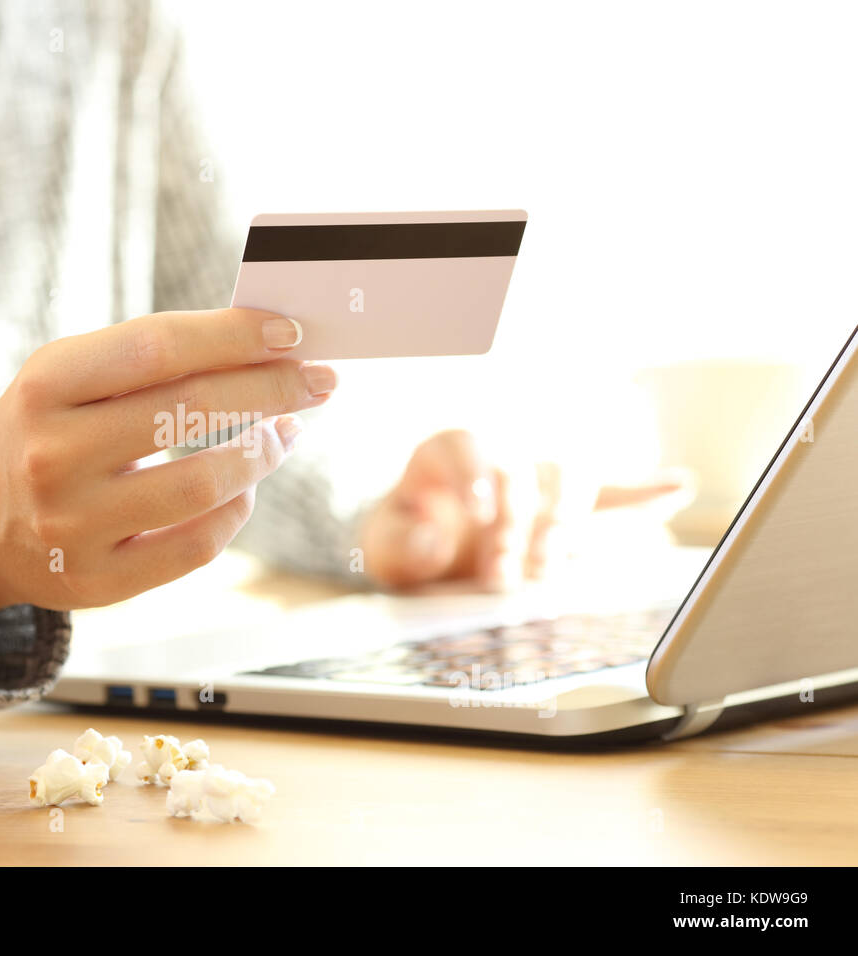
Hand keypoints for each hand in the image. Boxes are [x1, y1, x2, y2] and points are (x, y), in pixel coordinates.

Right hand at [0, 309, 335, 619]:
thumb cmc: (43, 429)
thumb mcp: (68, 377)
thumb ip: (150, 359)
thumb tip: (263, 348)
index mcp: (45, 386)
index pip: (157, 347)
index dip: (234, 337)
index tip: (291, 334)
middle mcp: (52, 455)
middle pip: (188, 411)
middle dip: (271, 391)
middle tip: (316, 381)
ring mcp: (72, 526)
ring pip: (202, 485)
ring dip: (262, 454)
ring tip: (282, 434)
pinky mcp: (96, 582)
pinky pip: (196, 546)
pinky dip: (237, 510)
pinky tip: (245, 486)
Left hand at [360, 429, 685, 591]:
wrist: (427, 546)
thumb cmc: (406, 539)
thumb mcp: (383, 546)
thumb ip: (399, 544)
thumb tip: (430, 539)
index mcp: (446, 449)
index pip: (467, 445)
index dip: (476, 474)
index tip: (478, 512)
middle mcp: (499, 450)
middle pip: (521, 469)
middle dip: (513, 525)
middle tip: (496, 575)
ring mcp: (539, 474)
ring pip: (569, 479)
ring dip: (562, 522)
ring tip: (543, 565)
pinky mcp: (568, 503)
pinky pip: (611, 493)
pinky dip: (644, 493)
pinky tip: (679, 488)